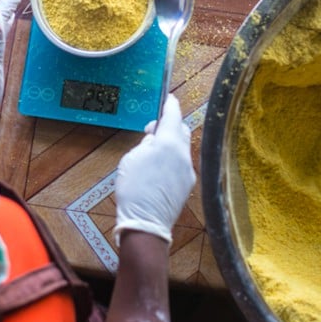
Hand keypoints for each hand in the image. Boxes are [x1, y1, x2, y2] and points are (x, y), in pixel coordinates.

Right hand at [114, 94, 195, 243]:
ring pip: (182, 147)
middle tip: (152, 132)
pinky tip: (159, 172)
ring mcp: (188, 168)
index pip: (173, 114)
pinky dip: (173, 161)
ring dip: (171, 145)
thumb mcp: (132, 158)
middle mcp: (183, 153)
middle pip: (181, 129)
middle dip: (169, 126)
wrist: (146, 223)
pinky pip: (182, 164)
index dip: (170, 104)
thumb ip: (146, 143)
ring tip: (154, 155)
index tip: (168, 98)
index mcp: (168, 142)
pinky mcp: (189, 182)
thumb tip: (155, 137)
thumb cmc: (133, 189)